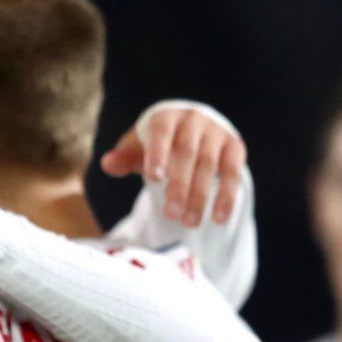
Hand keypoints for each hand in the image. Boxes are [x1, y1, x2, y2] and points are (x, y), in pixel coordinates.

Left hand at [99, 103, 246, 226]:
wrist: (194, 129)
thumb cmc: (159, 143)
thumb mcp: (139, 146)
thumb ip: (125, 157)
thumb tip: (107, 163)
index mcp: (165, 117)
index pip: (161, 133)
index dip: (157, 154)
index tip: (153, 178)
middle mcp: (193, 120)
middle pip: (186, 153)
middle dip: (179, 186)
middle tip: (170, 214)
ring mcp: (216, 132)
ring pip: (209, 165)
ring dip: (200, 196)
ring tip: (190, 223)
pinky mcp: (234, 146)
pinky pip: (232, 172)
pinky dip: (226, 196)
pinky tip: (218, 218)